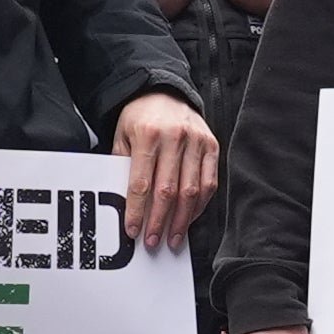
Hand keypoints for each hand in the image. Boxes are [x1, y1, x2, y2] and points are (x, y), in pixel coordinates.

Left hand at [116, 91, 218, 246]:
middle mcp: (175, 137)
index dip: (137, 211)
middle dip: (159, 221)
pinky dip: (200, 205)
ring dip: (182, 220)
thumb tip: (124, 205)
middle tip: (153, 242)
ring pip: (192, 191)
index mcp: (147, 134)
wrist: (164, 91)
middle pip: (168, 191)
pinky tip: (189, 218)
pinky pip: (209, 182)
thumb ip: (122, 167)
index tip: (133, 231)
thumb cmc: (139, 118)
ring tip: (173, 238)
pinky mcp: (211, 145)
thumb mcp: (122, 136)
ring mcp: (197, 141)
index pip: (141, 182)